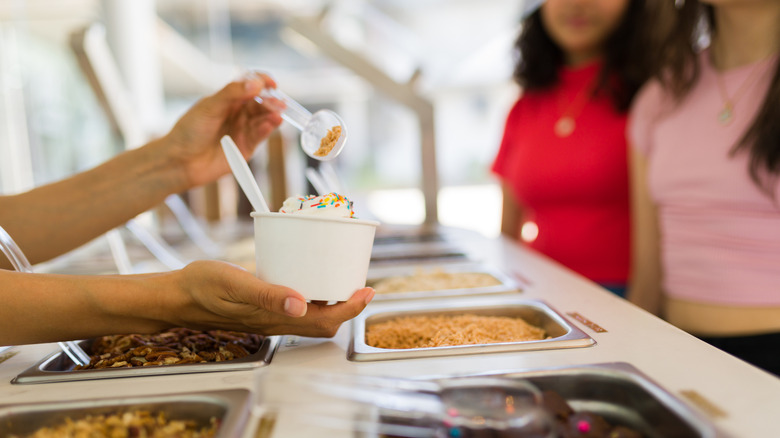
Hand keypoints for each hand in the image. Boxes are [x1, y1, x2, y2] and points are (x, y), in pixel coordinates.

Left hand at [161, 73, 283, 188]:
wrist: (181, 161)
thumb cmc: (189, 131)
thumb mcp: (209, 107)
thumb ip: (232, 93)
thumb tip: (256, 83)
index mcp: (228, 98)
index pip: (250, 84)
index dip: (262, 81)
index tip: (271, 83)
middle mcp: (238, 112)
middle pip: (261, 102)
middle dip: (272, 101)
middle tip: (279, 103)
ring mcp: (243, 129)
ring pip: (264, 119)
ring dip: (273, 115)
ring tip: (278, 114)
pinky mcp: (247, 146)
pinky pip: (260, 135)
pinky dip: (267, 128)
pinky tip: (271, 124)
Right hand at [168, 260, 374, 336]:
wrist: (177, 295)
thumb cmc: (202, 287)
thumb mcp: (235, 284)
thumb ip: (268, 295)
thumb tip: (302, 304)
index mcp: (275, 318)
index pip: (325, 321)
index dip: (351, 308)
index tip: (367, 290)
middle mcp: (277, 320)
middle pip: (324, 322)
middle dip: (348, 306)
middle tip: (360, 282)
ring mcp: (271, 316)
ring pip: (312, 316)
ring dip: (333, 301)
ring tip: (343, 278)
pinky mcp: (264, 307)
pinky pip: (297, 306)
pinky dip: (313, 295)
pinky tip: (311, 275)